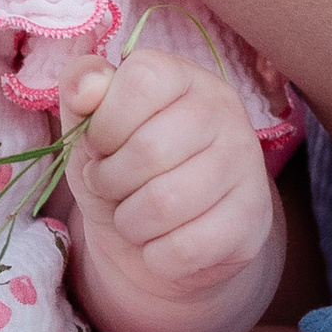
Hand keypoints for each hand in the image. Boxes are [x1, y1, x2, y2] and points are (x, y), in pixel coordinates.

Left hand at [64, 47, 281, 312]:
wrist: (159, 239)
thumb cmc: (121, 167)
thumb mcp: (88, 125)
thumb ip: (79, 87)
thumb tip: (86, 87)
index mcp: (184, 77)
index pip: (143, 79)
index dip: (105, 122)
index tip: (99, 144)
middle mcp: (225, 112)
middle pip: (149, 149)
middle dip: (109, 180)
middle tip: (109, 186)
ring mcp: (246, 166)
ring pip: (165, 204)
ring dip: (129, 221)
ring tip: (132, 214)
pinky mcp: (252, 222)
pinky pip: (185, 248)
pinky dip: (155, 254)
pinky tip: (160, 242)